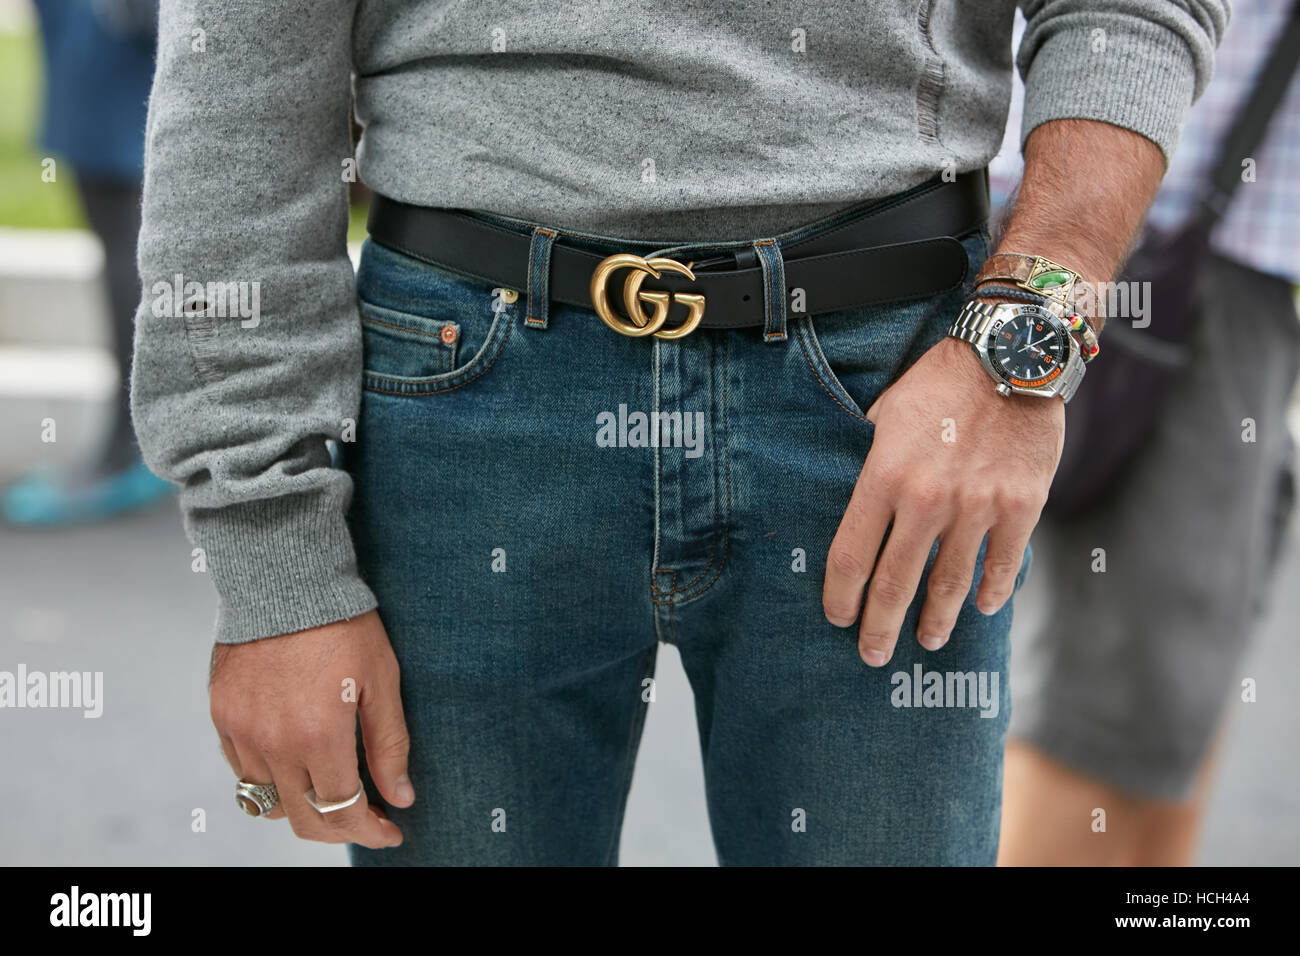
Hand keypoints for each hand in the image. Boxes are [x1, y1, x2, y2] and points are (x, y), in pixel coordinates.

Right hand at [209, 609, 411, 846]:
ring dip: (302, 807)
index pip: (343, 811)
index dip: (370, 829)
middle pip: (303, 818)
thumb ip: (389, 745)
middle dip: (339, 830)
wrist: (285, 580)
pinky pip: (242, 771)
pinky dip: (270, 779)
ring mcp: (241, 731)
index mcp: (318, 735)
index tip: (390, 830)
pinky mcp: (221, 715)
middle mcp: (273, 742)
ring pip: (267, 801)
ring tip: (331, 792)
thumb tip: (401, 797)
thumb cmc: (343, 625)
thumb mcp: (382, 682)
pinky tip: (297, 762)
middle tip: (365, 820)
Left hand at [822, 336, 1063, 665]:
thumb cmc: (940, 381)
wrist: (1012, 354)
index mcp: (885, 476)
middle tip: (871, 656)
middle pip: (895, 583)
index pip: (851, 555)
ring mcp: (978, 507)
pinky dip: (990, 592)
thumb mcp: (885, 414)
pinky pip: (1003, 564)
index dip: (840, 596)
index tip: (837, 618)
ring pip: (949, 584)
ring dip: (934, 620)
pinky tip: (979, 607)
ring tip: (926, 641)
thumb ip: (870, 463)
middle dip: (879, 627)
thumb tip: (852, 502)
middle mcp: (928, 499)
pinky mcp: (1021, 506)